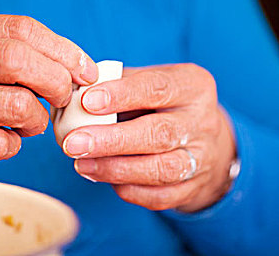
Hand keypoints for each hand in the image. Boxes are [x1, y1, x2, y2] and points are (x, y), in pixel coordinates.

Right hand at [0, 13, 96, 171]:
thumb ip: (16, 53)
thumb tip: (78, 68)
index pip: (23, 28)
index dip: (64, 50)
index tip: (86, 71)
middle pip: (19, 60)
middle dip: (56, 82)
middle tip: (62, 98)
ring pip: (18, 104)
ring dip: (36, 120)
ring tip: (28, 122)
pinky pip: (3, 144)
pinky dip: (15, 145)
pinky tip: (3, 140)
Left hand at [61, 64, 235, 211]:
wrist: (204, 140)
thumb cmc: (163, 104)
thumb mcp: (149, 81)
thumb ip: (117, 83)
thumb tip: (73, 92)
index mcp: (192, 85)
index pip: (157, 88)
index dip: (122, 95)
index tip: (86, 102)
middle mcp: (203, 122)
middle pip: (160, 134)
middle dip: (112, 140)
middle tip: (74, 142)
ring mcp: (202, 158)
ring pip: (161, 169)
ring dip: (115, 169)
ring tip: (81, 164)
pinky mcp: (193, 188)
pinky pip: (159, 196)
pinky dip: (128, 189)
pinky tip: (101, 178)